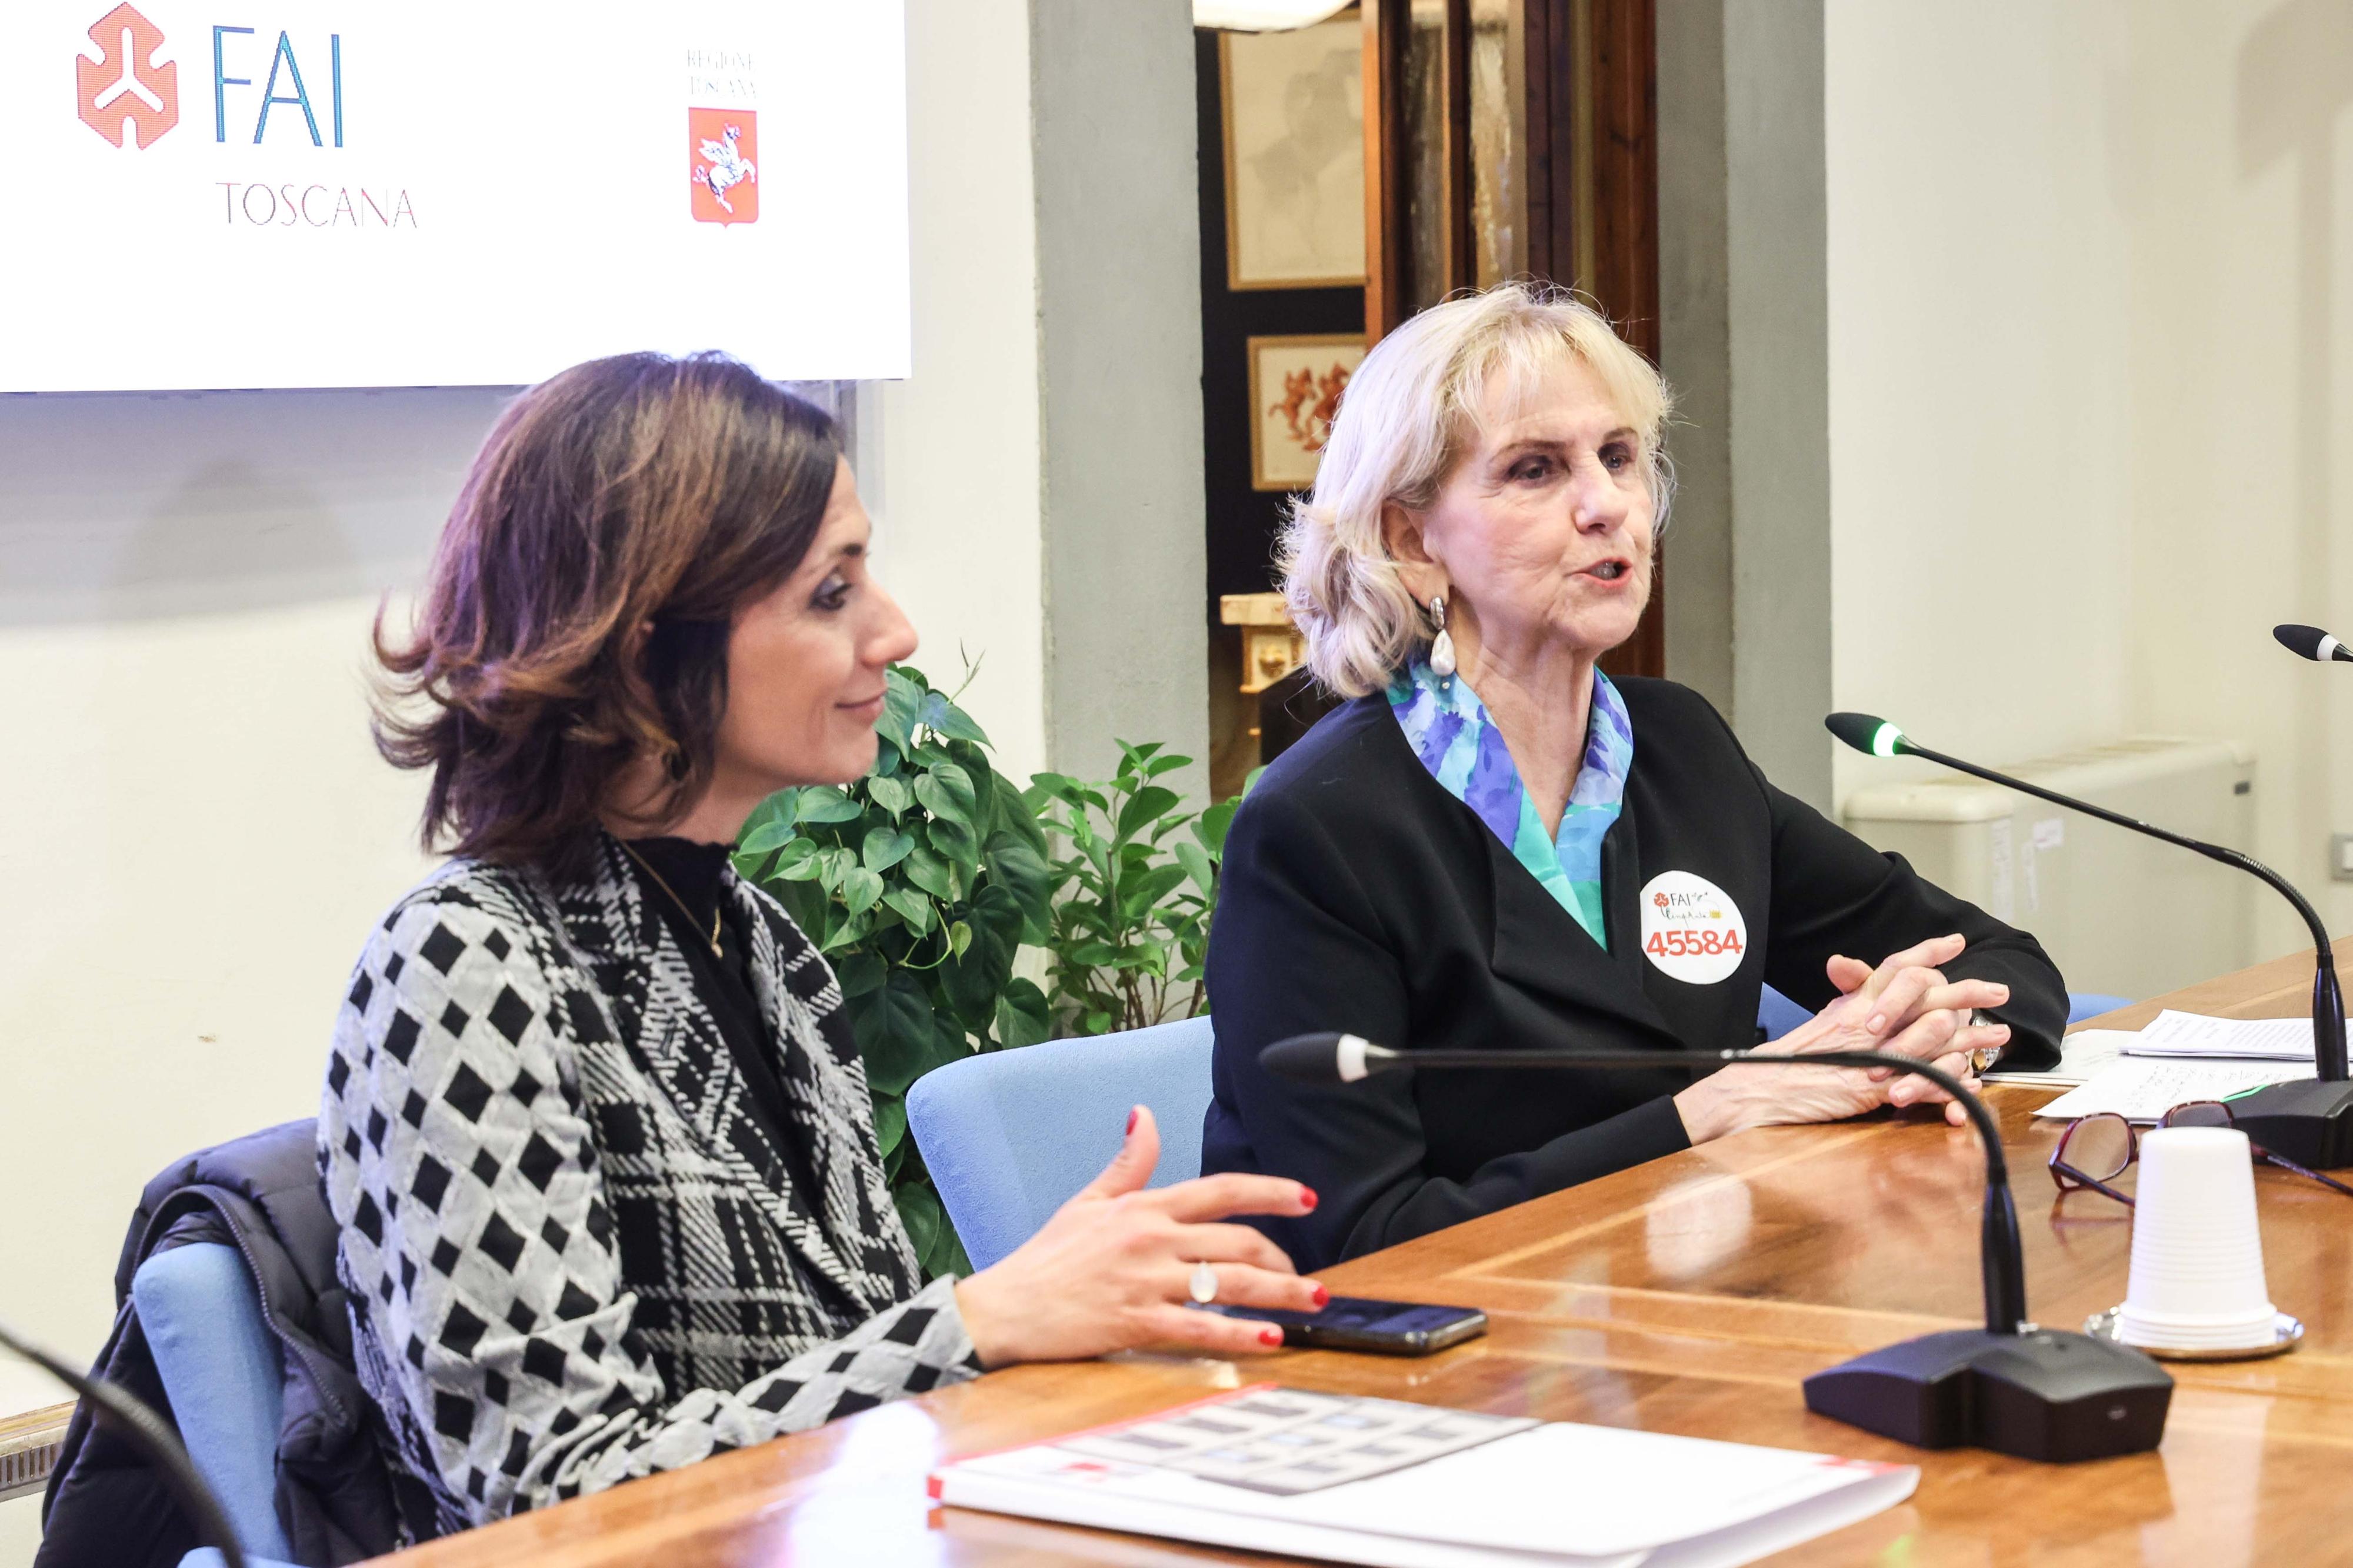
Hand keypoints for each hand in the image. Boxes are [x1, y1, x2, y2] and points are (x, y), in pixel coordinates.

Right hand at [953, 1106, 1322, 1366]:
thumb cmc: (1047, 1258)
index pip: (1221, 1191)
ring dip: (1280, 1293)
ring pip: (1229, 1283)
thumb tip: (1144, 1115)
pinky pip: (1200, 1328)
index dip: (1270, 1192)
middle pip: (1237, 1241)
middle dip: (1283, 1259)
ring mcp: (1146, 1281)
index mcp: (1144, 1207)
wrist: (1006, 1307)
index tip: (1306, 1198)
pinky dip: (1239, 1335)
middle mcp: (1152, 1239)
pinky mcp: (1137, 1322)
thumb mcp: (1087, 1200)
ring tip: (1313, 1303)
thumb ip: (1127, 1162)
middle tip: (1307, 1278)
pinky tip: (1270, 1339)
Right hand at [1674, 935, 2008, 1138]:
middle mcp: (1865, 1023)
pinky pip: (1921, 1084)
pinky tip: (1972, 1086)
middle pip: (1924, 997)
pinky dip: (1949, 1087)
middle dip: (1966, 992)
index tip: (1954, 942)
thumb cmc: (1787, 1060)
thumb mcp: (1821, 1024)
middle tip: (2000, 989)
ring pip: (1932, 1038)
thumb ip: (1846, 1004)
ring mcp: (1871, 1055)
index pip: (1892, 968)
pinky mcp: (1873, 1089)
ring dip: (1970, 1038)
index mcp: (1852, 1005)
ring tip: (2000, 1036)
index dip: (1924, 953)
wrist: (1759, 1087)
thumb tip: (1855, 984)